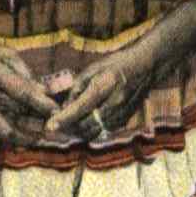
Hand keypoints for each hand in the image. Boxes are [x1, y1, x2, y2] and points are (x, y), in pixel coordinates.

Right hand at [0, 18, 58, 143]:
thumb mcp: (6, 54)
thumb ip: (26, 73)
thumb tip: (45, 90)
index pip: (22, 92)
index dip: (41, 103)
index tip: (57, 109)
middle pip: (18, 116)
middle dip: (40, 126)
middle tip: (58, 131)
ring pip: (7, 132)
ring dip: (27, 138)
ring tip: (44, 139)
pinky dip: (12, 137)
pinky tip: (27, 136)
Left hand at [43, 38, 157, 141]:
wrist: (146, 67)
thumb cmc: (117, 64)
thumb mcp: (94, 69)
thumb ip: (77, 88)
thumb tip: (64, 108)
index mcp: (106, 84)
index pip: (81, 107)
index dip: (64, 118)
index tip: (49, 126)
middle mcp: (115, 101)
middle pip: (86, 124)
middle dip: (69, 128)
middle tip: (56, 125)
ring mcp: (122, 113)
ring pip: (94, 131)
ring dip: (78, 131)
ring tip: (68, 124)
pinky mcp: (125, 120)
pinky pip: (103, 131)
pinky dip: (90, 130)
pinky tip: (84, 122)